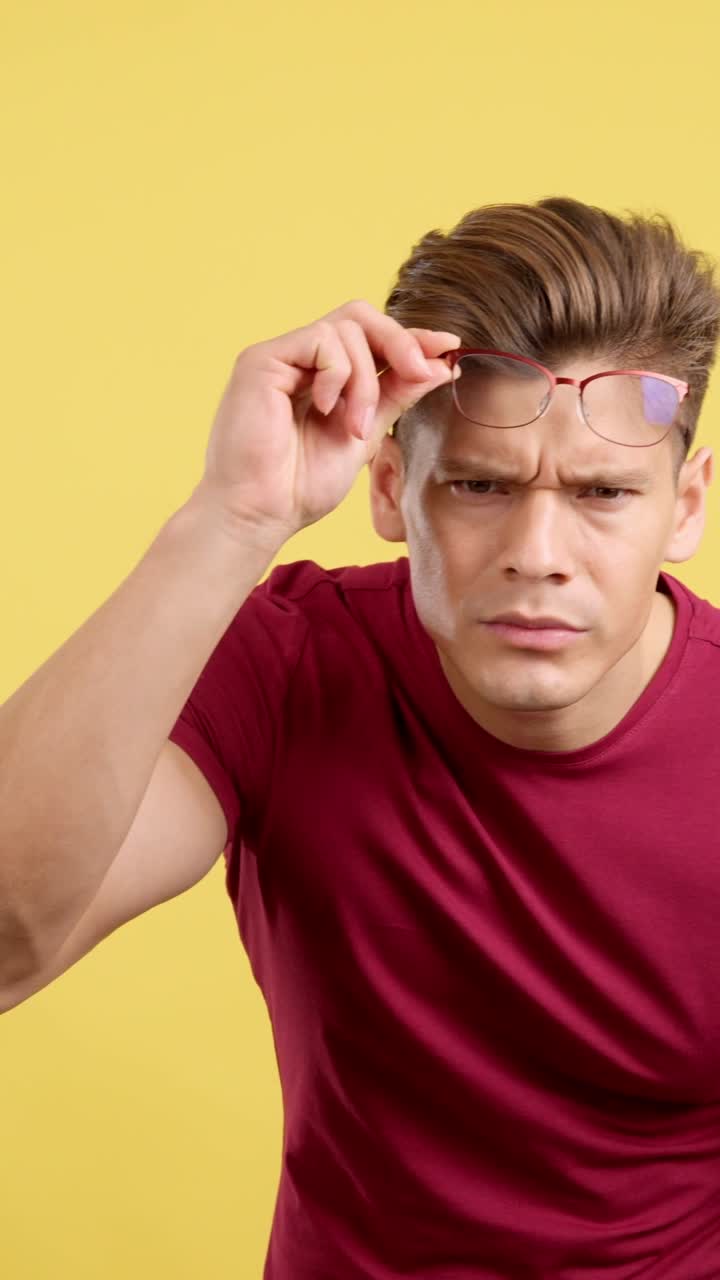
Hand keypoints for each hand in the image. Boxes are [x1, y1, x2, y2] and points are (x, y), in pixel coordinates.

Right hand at [190, 298, 461, 545]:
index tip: (449, 350)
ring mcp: (279, 356)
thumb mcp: (364, 435)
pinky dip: (338, 374)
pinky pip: (321, 339)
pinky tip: (326, 410)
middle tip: (421, 373)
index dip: (410, 340)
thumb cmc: (300, 486)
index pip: (370, 339)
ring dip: (365, 380)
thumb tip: (440, 364)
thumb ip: (396, 396)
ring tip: (355, 425)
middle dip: (399, 342)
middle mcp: (298, 359)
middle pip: (359, 316)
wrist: (260, 515)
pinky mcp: (261, 360)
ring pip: (345, 328)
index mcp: (321, 376)